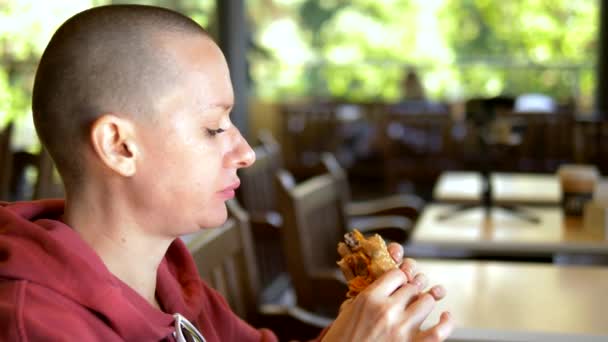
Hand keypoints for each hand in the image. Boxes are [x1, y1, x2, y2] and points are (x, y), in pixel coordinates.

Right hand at [323, 244, 452, 340]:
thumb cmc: (342, 340)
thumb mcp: (347, 312)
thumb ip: (365, 297)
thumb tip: (383, 287)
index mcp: (369, 298)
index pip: (397, 274)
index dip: (400, 277)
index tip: (399, 282)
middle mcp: (387, 310)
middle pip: (413, 287)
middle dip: (412, 289)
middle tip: (409, 295)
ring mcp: (402, 329)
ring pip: (427, 302)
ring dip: (425, 302)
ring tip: (420, 306)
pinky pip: (439, 331)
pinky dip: (446, 322)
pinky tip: (445, 316)